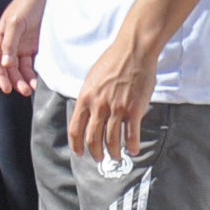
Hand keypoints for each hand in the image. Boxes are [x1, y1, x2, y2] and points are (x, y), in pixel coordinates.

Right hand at [0, 0, 43, 95]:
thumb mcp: (15, 22)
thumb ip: (9, 43)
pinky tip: (36, 80)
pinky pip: (32, 64)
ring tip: (30, 89)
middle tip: (24, 91)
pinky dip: (33, 73)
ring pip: (20, 69)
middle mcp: (9, 44)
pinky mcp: (34, 46)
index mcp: (0, 38)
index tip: (6, 88)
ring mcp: (22, 46)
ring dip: (23, 80)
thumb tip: (4, 64)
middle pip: (8, 68)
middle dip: (14, 81)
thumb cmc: (26, 4)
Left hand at [67, 31, 157, 166]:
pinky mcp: (134, 110)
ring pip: (112, 140)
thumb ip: (90, 97)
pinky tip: (133, 150)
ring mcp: (116, 109)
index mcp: (85, 99)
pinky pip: (132, 134)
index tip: (79, 153)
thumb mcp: (92, 79)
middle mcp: (98, 106)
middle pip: (92, 138)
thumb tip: (90, 110)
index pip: (75, 129)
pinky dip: (132, 146)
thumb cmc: (113, 61)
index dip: (76, 145)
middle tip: (100, 158)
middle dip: (95, 152)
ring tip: (117, 157)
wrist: (134, 51)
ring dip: (114, 152)